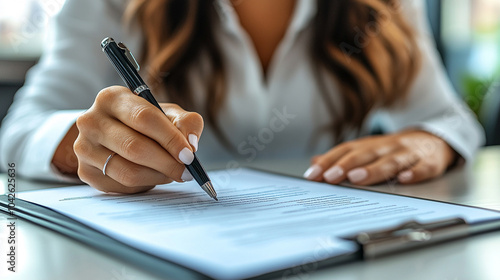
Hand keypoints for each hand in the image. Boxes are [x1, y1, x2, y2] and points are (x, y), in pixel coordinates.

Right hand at [73, 86, 202, 192]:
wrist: (112, 136)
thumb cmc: (145, 123)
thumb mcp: (167, 114)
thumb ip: (185, 122)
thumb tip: (191, 144)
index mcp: (112, 98)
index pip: (144, 118)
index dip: (170, 138)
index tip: (189, 154)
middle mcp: (91, 120)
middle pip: (135, 147)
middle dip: (167, 163)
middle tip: (187, 171)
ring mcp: (84, 147)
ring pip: (129, 171)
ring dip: (158, 176)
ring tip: (173, 173)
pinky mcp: (85, 172)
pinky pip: (122, 185)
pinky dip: (145, 184)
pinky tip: (153, 176)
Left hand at [303, 130, 456, 184]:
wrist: (435, 139)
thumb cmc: (393, 150)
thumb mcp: (367, 150)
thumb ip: (341, 157)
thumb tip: (314, 162)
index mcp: (370, 145)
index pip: (345, 150)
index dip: (328, 161)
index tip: (312, 175)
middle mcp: (387, 146)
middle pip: (364, 155)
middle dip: (345, 165)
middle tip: (329, 177)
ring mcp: (408, 154)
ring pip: (390, 161)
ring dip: (373, 170)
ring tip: (357, 178)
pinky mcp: (429, 162)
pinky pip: (422, 168)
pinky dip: (415, 173)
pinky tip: (404, 180)